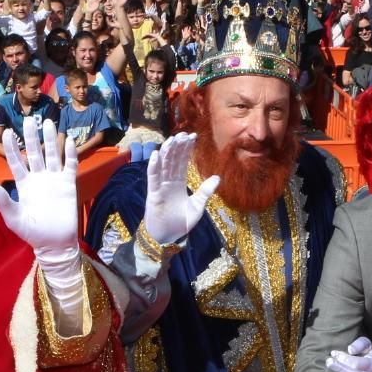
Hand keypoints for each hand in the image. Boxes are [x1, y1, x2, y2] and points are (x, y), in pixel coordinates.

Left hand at [0, 122, 79, 264]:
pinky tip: (68, 140)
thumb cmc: (32, 233)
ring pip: (51, 154)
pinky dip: (69, 153)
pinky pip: (70, 165)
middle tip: (29, 119)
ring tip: (48, 122)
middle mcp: (38, 178)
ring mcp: (54, 179)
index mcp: (23, 184)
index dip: (13, 148)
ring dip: (50, 139)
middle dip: (32, 136)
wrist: (55, 243)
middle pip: (34, 152)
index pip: (16, 161)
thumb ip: (3, 202)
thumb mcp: (14, 219)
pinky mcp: (68, 184)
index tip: (9, 133)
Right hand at [141, 131, 219, 247]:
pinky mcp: (153, 194)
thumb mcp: (198, 206)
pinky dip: (154, 166)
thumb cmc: (181, 223)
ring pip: (163, 165)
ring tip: (172, 139)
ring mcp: (160, 186)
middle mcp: (168, 182)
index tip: (192, 137)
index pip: (182, 162)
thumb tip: (218, 177)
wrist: (169, 237)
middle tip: (184, 133)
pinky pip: (153, 178)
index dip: (186, 150)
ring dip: (167, 152)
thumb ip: (205, 192)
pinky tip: (156, 155)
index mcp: (178, 183)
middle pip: (173, 160)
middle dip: (178, 147)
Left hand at [325, 337, 371, 371]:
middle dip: (340, 368)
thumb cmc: (362, 350)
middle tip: (328, 362)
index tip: (333, 353)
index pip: (357, 363)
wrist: (364, 360)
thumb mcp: (364, 343)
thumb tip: (350, 350)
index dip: (344, 358)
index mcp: (371, 364)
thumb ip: (359, 344)